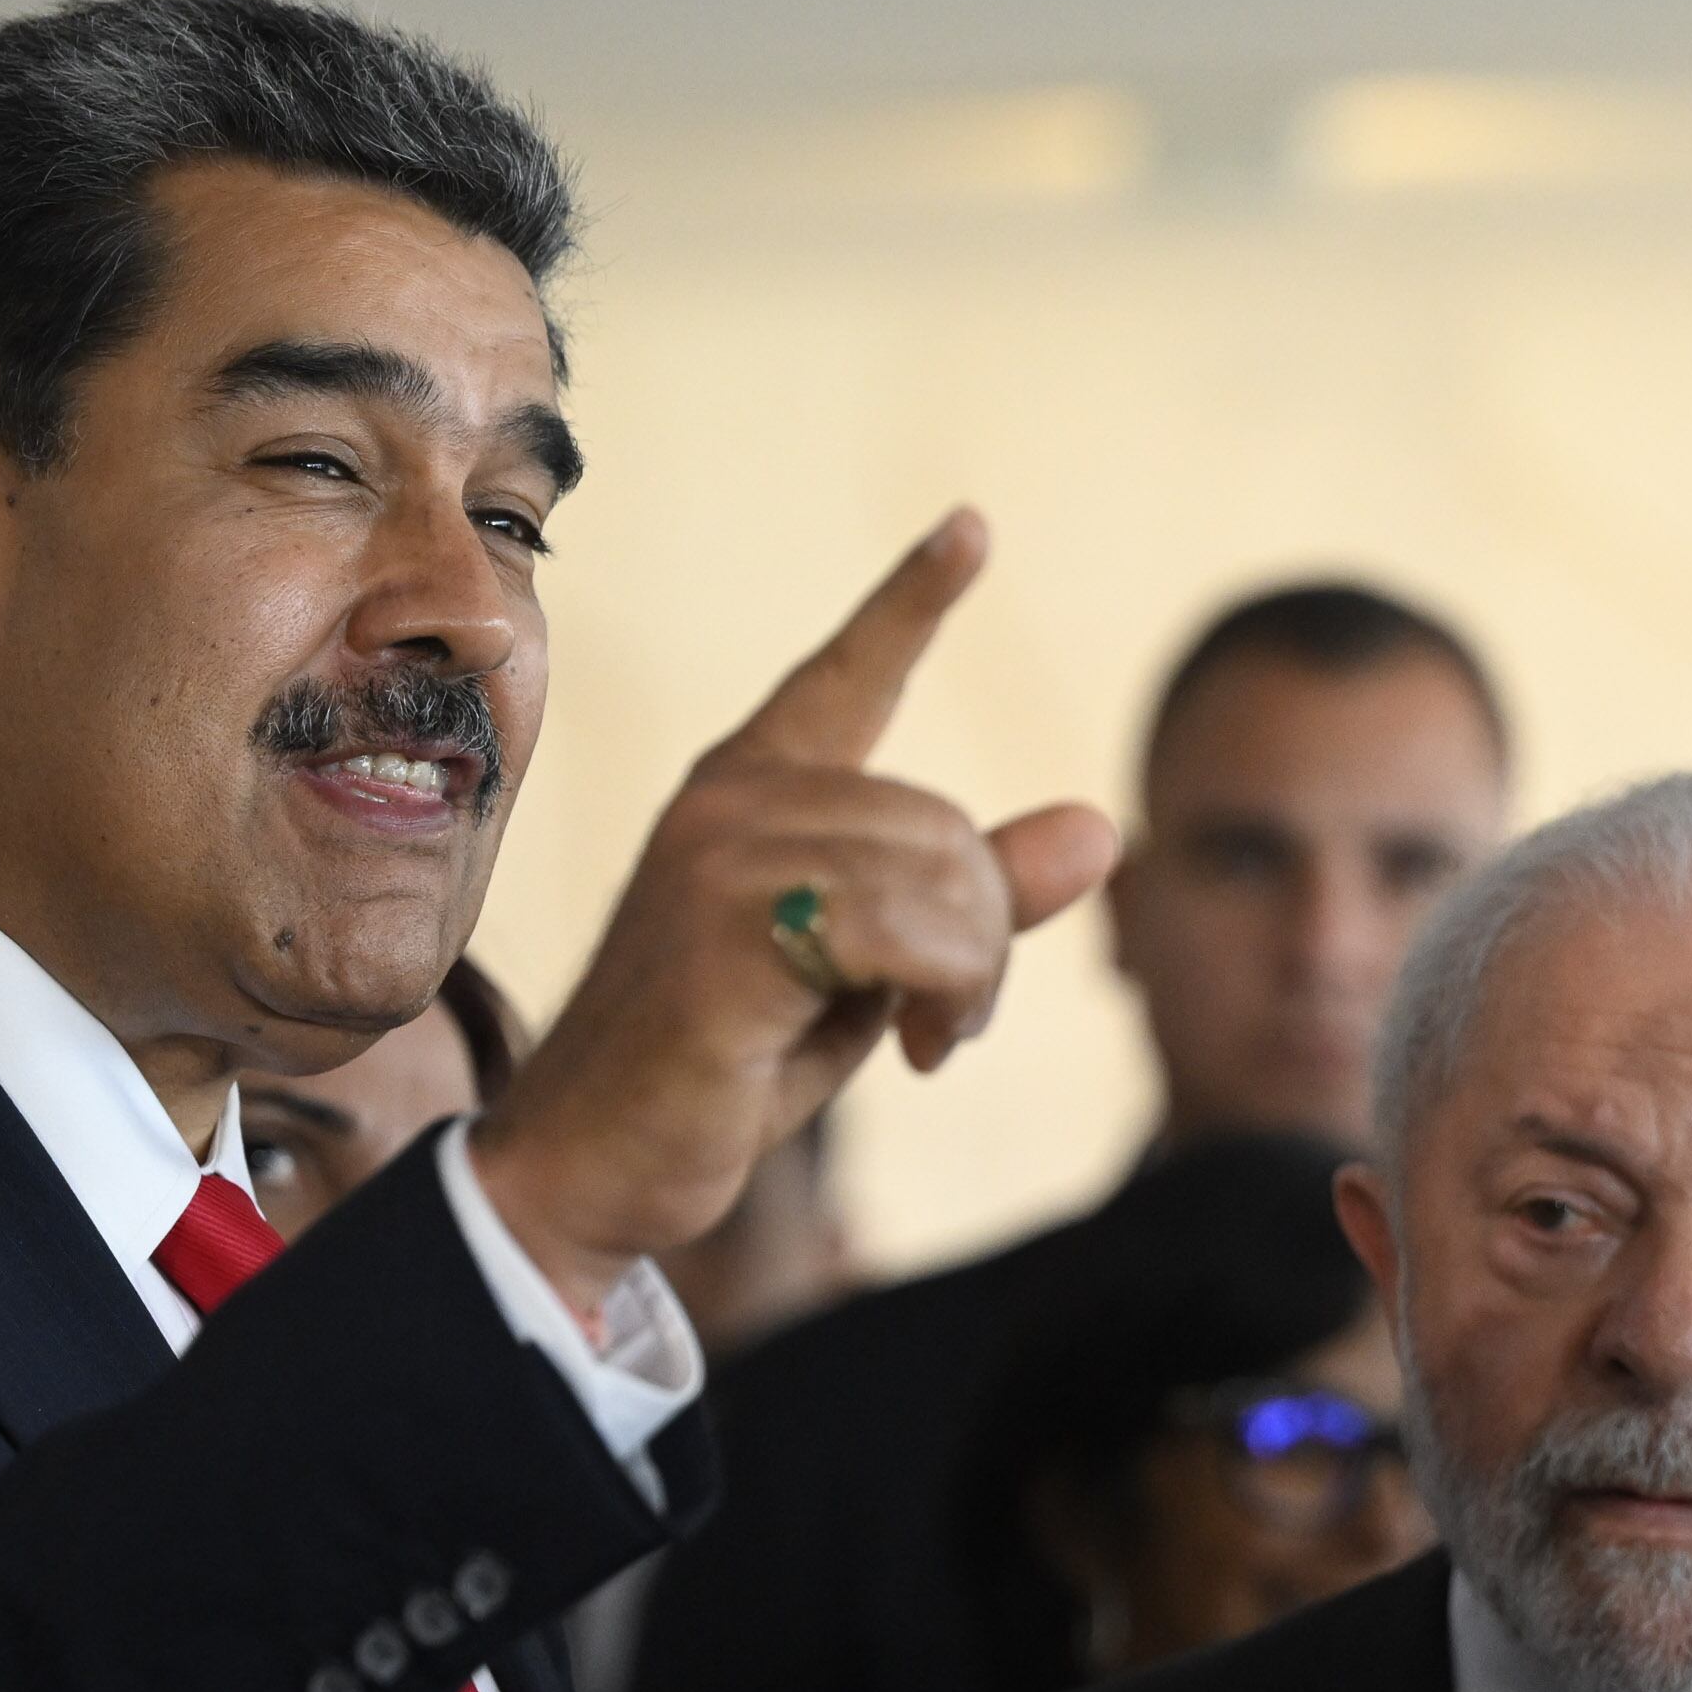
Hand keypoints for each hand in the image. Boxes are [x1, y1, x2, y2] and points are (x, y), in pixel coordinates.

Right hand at [470, 511, 1116, 1317]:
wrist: (592, 1166)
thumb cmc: (723, 1068)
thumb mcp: (869, 973)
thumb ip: (972, 898)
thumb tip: (1099, 828)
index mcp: (748, 791)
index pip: (845, 674)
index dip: (912, 599)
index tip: (969, 526)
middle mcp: (731, 800)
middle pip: (947, 823)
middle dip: (980, 934)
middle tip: (941, 1020)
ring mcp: (722, 857)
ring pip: (945, 876)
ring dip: (969, 977)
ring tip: (923, 1037)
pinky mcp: (732, 931)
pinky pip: (913, 931)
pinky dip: (946, 995)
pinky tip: (911, 1051)